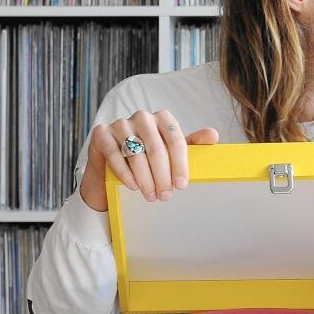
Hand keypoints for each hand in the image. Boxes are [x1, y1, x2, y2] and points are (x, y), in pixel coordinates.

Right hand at [79, 109, 218, 211]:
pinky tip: (133, 187)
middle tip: (166, 196)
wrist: (112, 165)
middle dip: (162, 176)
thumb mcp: (171, 151)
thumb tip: (213, 134)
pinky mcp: (101, 134)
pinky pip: (115, 155)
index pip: (175, 140)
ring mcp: (120, 123)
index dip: (180, 165)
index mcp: (162, 118)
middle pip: (156, 149)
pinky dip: (125, 173)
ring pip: (136, 154)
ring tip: (151, 196)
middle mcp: (142, 116)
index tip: (182, 185)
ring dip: (145, 179)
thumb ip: (192, 143)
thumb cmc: (147, 157)